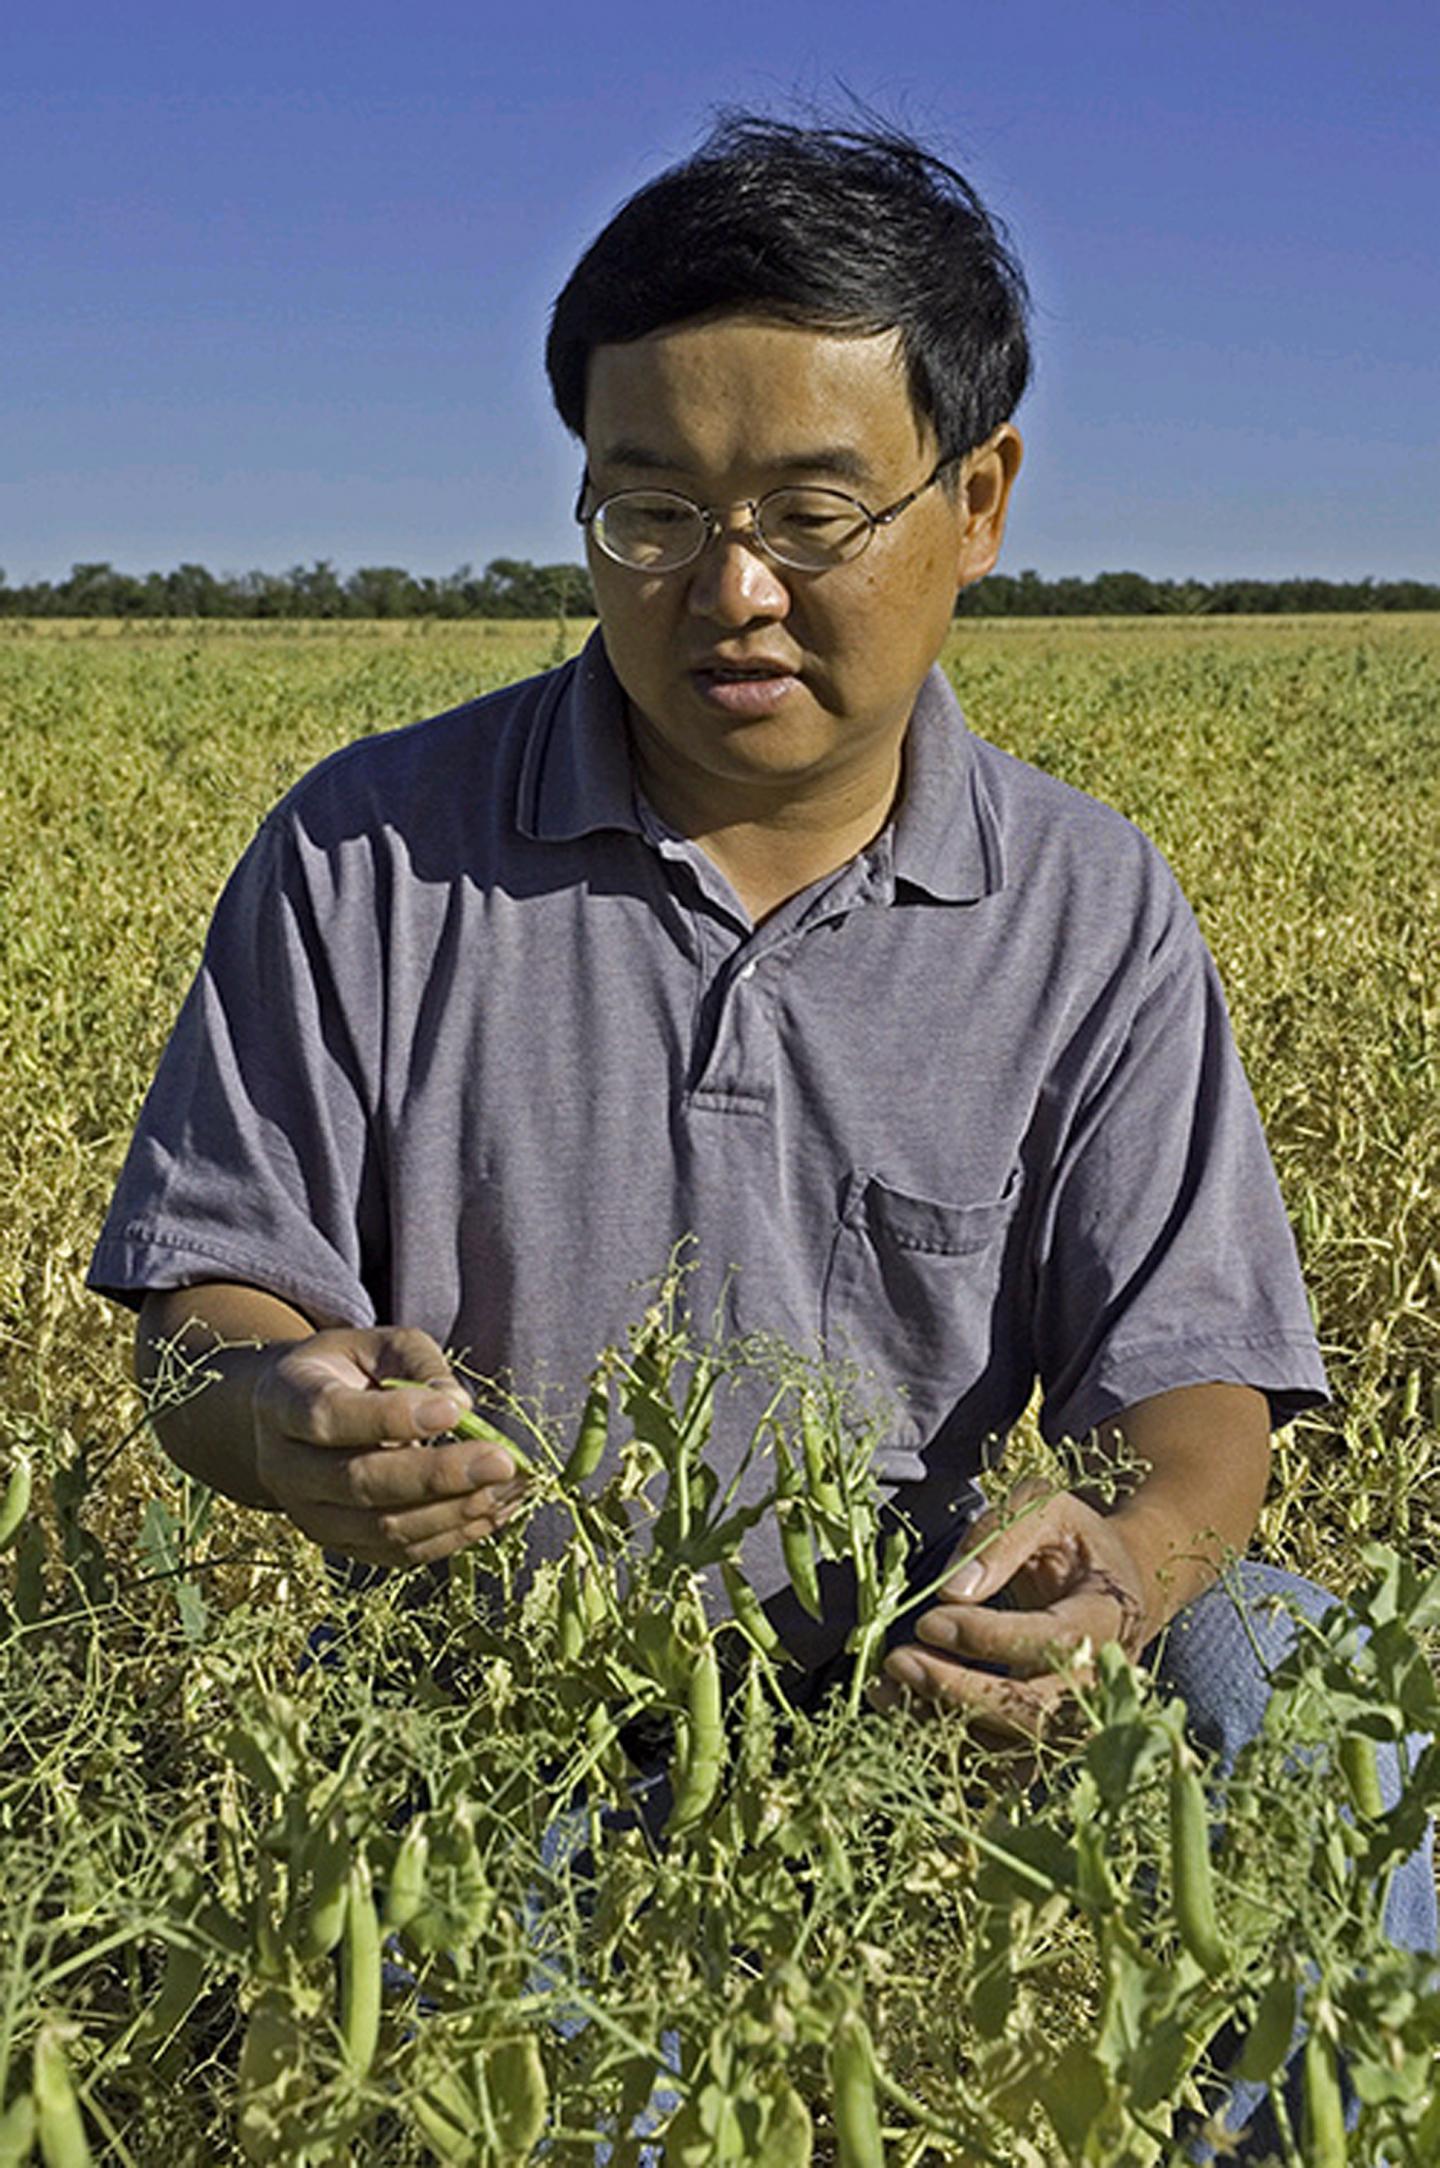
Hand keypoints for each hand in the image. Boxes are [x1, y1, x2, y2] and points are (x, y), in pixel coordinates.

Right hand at [251, 1325, 526, 1566]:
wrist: (296, 1420)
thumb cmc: (349, 1371)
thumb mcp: (378, 1345)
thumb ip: (418, 1366)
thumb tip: (460, 1405)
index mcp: (285, 1401)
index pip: (329, 1416)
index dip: (389, 1417)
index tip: (452, 1411)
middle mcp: (284, 1466)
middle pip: (359, 1482)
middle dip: (438, 1475)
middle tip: (502, 1461)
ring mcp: (308, 1515)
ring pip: (380, 1528)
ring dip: (452, 1513)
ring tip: (510, 1489)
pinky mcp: (340, 1546)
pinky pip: (396, 1555)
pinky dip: (450, 1537)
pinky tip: (493, 1512)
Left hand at [872, 1483, 1150, 1738]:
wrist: (1121, 1590)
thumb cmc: (1075, 1543)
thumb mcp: (1046, 1510)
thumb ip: (1002, 1536)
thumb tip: (952, 1592)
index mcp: (1107, 1619)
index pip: (1052, 1642)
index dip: (987, 1639)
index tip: (927, 1621)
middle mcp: (1101, 1684)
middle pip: (1032, 1712)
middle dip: (958, 1692)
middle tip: (897, 1663)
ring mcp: (1078, 1721)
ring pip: (1010, 1747)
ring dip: (942, 1726)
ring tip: (886, 1691)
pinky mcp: (1051, 1744)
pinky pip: (1001, 1765)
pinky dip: (950, 1749)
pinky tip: (906, 1714)